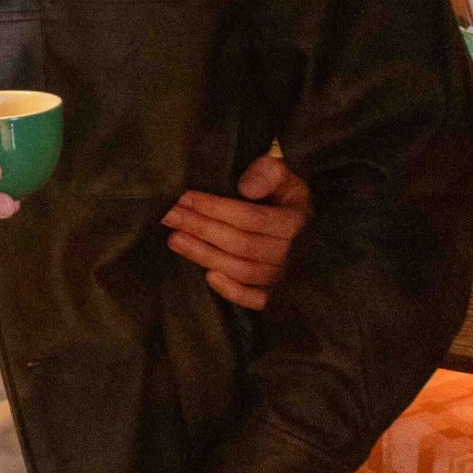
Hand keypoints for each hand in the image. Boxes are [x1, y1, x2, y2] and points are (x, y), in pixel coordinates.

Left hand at [163, 150, 311, 310]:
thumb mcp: (284, 176)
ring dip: (206, 256)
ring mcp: (286, 275)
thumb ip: (269, 172)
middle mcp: (294, 251)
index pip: (251, 218)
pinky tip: (208, 277)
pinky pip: (257, 299)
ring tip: (175, 240)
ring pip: (244, 270)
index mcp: (296, 220)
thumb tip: (247, 188)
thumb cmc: (283, 196)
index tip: (184, 198)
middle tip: (169, 217)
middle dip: (201, 229)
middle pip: (242, 244)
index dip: (215, 208)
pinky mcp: (277, 293)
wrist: (302, 223)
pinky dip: (233, 291)